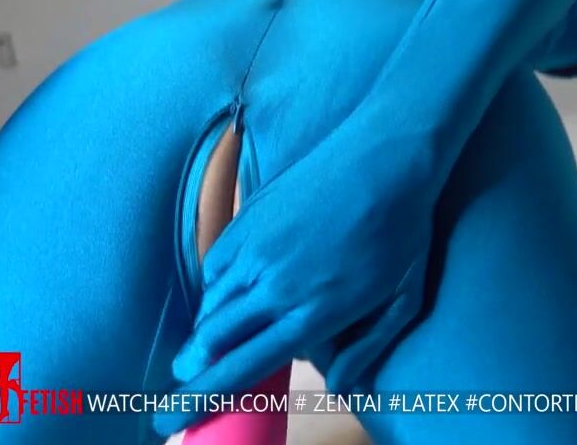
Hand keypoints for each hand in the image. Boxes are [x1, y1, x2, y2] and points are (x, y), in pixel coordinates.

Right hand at [154, 114, 437, 435]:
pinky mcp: (248, 217)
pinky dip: (212, 291)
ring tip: (199, 352)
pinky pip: (214, 266)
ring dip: (202, 333)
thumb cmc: (403, 231)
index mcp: (315, 311)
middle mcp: (276, 284)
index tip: (174, 418)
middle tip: (173, 397)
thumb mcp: (403, 299)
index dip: (204, 397)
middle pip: (214, 341)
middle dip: (190, 373)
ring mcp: (257, 248)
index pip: (245, 366)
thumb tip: (339, 387)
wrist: (386, 158)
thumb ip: (369, 348)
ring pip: (210, 304)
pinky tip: (220, 301)